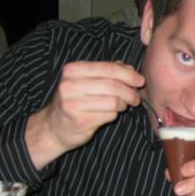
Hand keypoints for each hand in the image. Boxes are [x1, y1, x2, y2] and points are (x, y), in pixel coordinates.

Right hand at [26, 61, 143, 167]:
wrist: (54, 127)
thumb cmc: (75, 101)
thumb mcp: (86, 81)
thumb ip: (107, 72)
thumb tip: (130, 69)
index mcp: (72, 70)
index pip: (107, 68)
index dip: (128, 75)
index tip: (140, 80)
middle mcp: (70, 85)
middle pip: (112, 85)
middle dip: (129, 92)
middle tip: (135, 97)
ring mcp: (73, 104)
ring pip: (113, 101)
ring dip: (123, 104)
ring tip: (122, 106)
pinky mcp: (80, 121)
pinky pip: (109, 115)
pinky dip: (114, 115)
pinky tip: (109, 114)